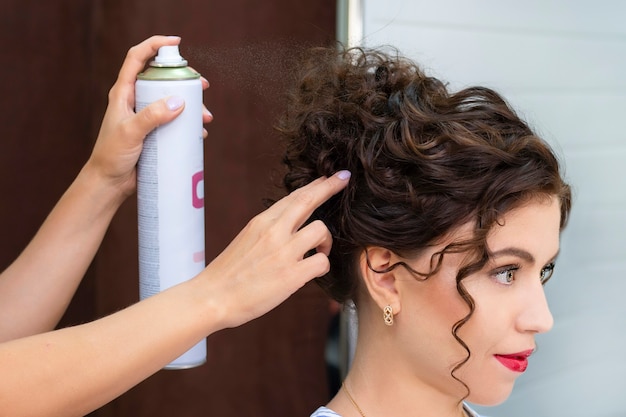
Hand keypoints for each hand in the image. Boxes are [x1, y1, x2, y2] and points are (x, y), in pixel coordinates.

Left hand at [85, 35, 212, 199]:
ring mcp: (146, 116)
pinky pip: (175, 122)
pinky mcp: (155, 133)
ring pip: (172, 101)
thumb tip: (178, 101)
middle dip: (184, 79)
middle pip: (162, 78)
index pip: (137, 58)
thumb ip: (152, 116)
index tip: (176, 43)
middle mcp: (136, 100)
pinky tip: (199, 132)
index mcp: (124, 92)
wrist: (110, 183)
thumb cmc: (111, 156)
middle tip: (202, 86)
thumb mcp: (130, 133)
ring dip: (191, 105)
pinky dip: (189, 124)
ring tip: (205, 118)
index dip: (155, 45)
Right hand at [201, 171, 350, 328]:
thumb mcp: (247, 240)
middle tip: (344, 179)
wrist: (212, 298)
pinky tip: (313, 272)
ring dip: (326, 242)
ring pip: (321, 230)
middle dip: (330, 186)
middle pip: (308, 200)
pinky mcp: (291, 274)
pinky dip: (322, 265)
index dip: (315, 185)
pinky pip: (322, 261)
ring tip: (319, 252)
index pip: (294, 197)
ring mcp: (283, 251)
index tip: (329, 177)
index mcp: (261, 222)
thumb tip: (291, 227)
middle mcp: (273, 231)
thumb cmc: (228, 274)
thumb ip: (269, 230)